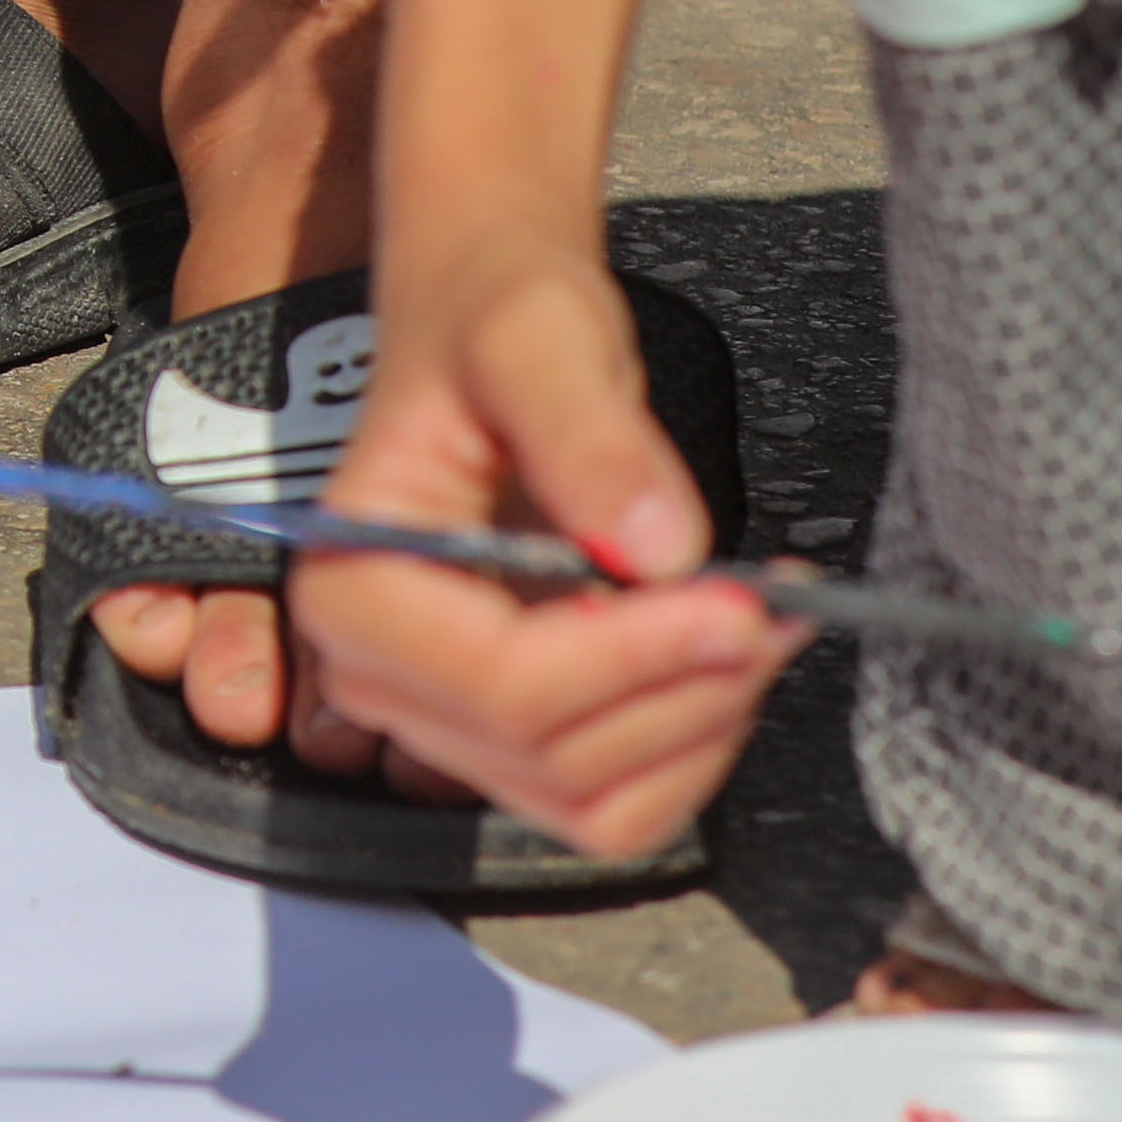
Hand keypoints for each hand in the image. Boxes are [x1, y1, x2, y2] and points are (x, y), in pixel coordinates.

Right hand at [281, 234, 794, 862]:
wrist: (495, 328)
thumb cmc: (495, 322)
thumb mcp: (538, 338)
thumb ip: (591, 436)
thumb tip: (656, 548)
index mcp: (354, 579)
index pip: (500, 683)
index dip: (632, 657)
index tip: (736, 602)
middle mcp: (377, 669)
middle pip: (553, 753)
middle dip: (684, 689)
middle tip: (768, 604)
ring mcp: (445, 714)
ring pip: (592, 799)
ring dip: (699, 725)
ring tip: (758, 621)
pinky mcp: (513, 732)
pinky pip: (614, 799)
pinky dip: (692, 743)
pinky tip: (726, 655)